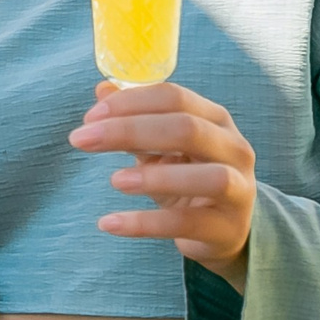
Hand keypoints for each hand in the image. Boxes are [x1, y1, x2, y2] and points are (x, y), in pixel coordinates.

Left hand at [70, 81, 255, 283]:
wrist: (222, 229)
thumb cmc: (186, 176)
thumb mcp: (160, 145)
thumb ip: (134, 117)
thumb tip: (102, 90)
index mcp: (215, 119)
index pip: (175, 97)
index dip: (130, 103)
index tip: (89, 117)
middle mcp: (234, 149)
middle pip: (187, 129)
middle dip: (130, 130)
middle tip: (81, 139)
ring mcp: (238, 189)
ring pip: (209, 177)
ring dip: (156, 177)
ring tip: (114, 179)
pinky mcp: (227, 228)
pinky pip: (187, 224)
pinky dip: (146, 223)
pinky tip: (108, 223)